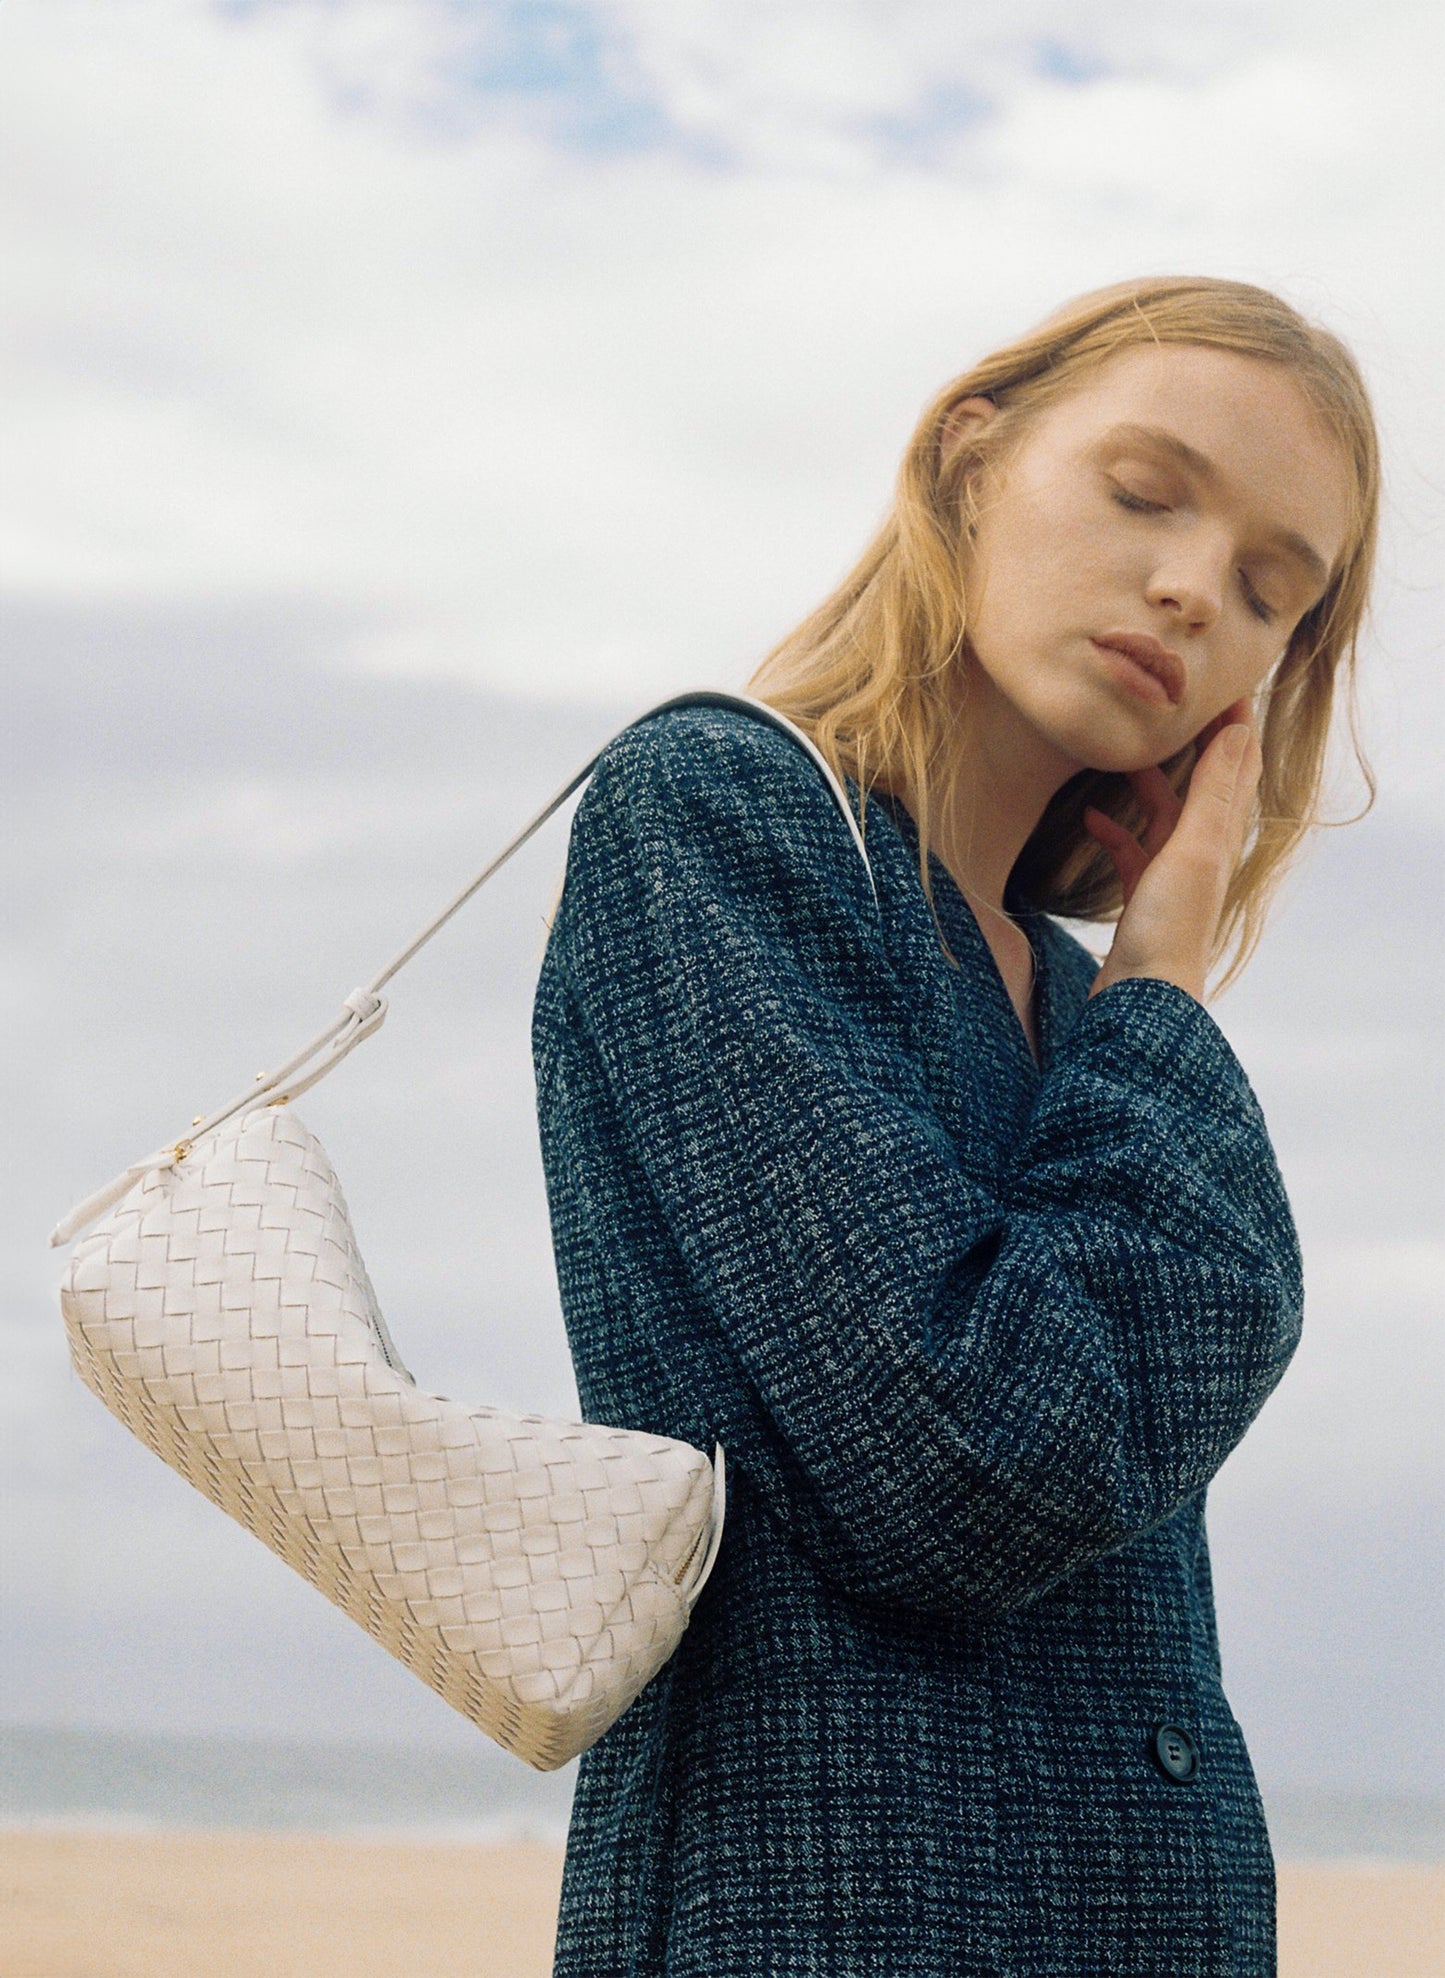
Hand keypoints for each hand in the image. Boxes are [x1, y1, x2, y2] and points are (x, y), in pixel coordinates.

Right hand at [1083, 699, 1262, 1003]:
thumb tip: (1240, 730)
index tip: (1225, 679)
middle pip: (1205, 783)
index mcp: (1219, 834)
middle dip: (1195, 742)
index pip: (1237, 764)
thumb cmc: (1169, 926)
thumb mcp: (1193, 848)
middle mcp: (1202, 850)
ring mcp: (1172, 874)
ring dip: (1150, 781)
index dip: (1235, 721)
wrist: (1144, 996)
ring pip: (1166, 813)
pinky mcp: (1143, 897)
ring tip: (1126, 749)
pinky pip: (1131, 850)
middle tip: (1173, 701)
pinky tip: (1090, 818)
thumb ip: (1212, 791)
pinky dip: (1115, 829)